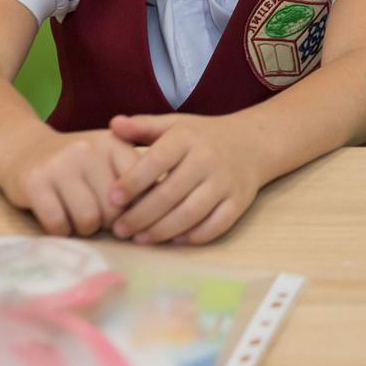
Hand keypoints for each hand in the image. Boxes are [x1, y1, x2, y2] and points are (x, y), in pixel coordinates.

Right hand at [2, 128, 140, 236]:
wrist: (25, 148)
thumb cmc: (77, 163)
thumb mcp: (108, 160)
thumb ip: (135, 180)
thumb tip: (162, 213)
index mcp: (114, 143)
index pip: (140, 187)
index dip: (135, 210)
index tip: (127, 216)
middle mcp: (88, 149)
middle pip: (114, 208)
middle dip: (109, 224)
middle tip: (100, 220)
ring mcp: (60, 163)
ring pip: (88, 218)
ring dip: (86, 230)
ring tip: (81, 221)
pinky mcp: (34, 181)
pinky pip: (58, 223)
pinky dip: (62, 231)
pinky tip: (61, 221)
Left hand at [103, 112, 268, 244]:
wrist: (253, 143)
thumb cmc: (203, 137)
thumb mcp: (174, 125)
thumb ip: (143, 126)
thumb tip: (113, 125)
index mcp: (187, 137)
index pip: (156, 160)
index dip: (132, 181)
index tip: (112, 198)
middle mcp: (208, 159)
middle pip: (170, 193)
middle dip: (140, 215)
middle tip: (118, 229)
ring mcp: (225, 182)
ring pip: (190, 213)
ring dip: (162, 231)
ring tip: (140, 239)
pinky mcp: (239, 201)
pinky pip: (216, 225)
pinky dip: (194, 236)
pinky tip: (174, 240)